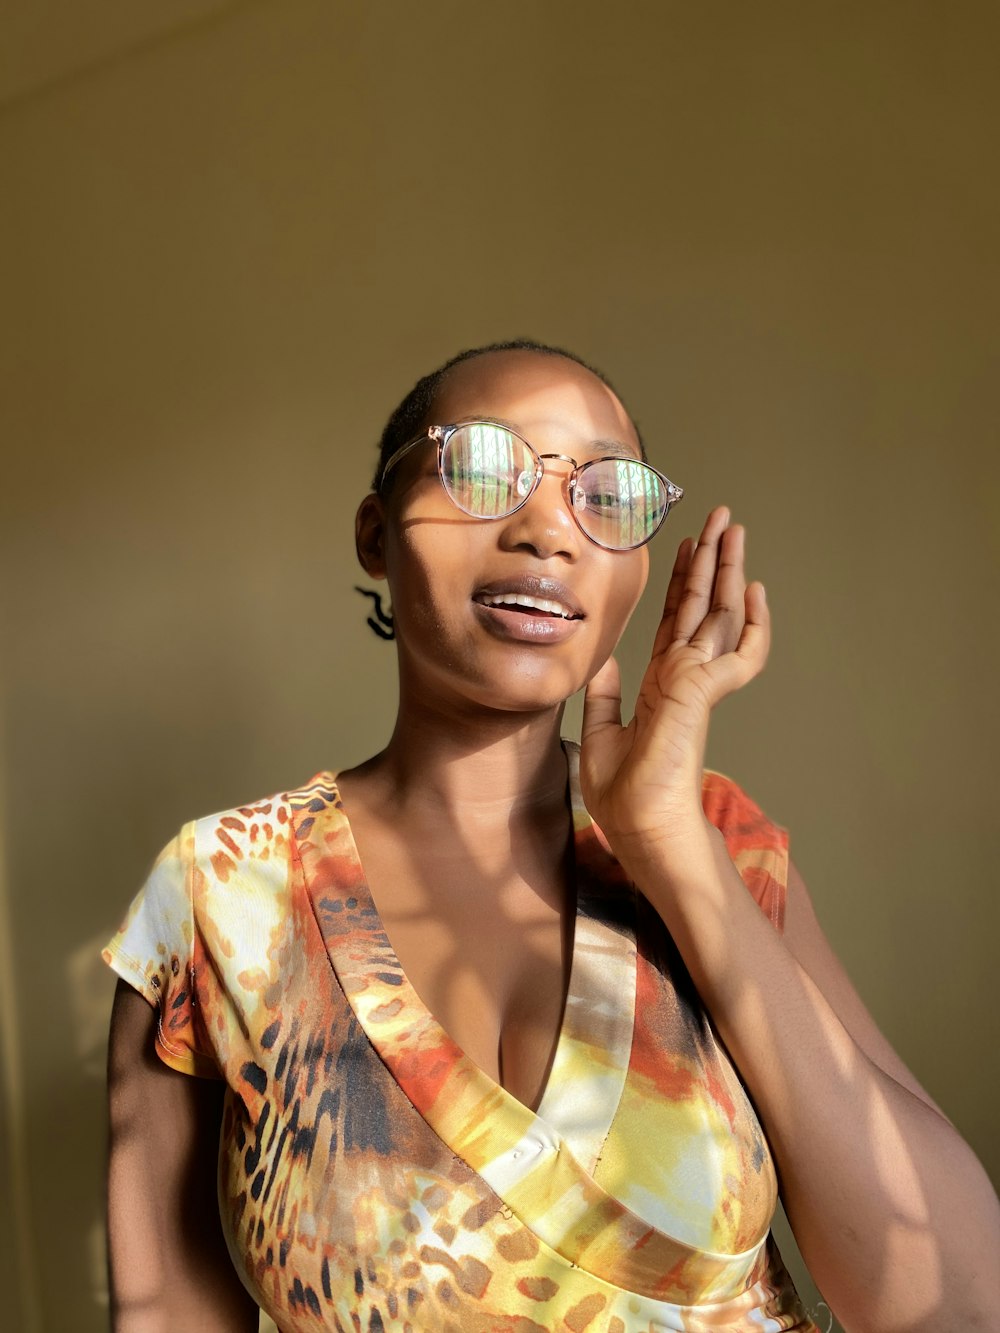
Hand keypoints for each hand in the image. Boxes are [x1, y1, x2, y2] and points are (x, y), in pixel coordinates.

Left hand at [580, 505, 769, 854]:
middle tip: (722, 518)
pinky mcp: (703, 696)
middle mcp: (683, 678)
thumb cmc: (625, 796)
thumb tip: (602, 660)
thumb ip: (604, 695)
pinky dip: (754, 625)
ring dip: (729, 571)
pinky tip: (754, 591)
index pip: (675, 620)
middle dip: (712, 559)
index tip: (686, 545)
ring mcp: (697, 685)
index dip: (681, 581)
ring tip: (734, 529)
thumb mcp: (599, 734)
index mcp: (660, 683)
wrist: (639, 829)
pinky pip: (740, 656)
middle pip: (703, 606)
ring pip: (720, 615)